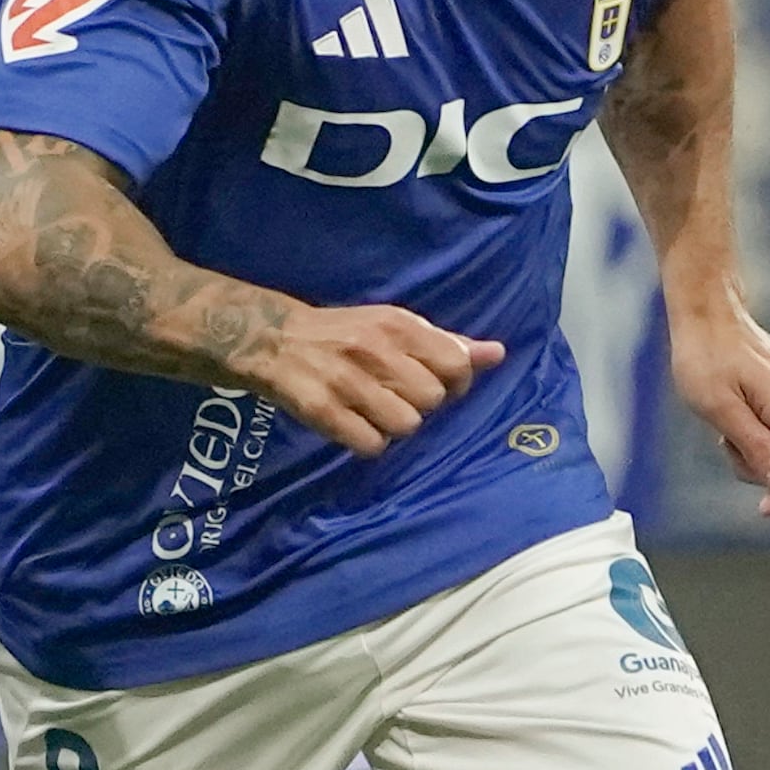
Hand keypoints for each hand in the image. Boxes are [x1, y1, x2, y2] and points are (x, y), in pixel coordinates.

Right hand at [241, 302, 497, 454]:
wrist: (271, 339)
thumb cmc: (344, 334)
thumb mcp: (393, 326)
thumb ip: (446, 343)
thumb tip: (497, 354)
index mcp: (397, 325)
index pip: (456, 365)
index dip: (454, 385)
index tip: (435, 386)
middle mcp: (374, 349)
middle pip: (432, 400)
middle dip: (419, 405)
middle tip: (394, 397)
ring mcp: (346, 380)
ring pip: (405, 425)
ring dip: (393, 426)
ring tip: (373, 412)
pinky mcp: (322, 409)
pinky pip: (371, 445)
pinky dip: (368, 442)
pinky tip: (354, 425)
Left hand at [670, 295, 769, 513]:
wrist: (709, 315)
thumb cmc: (705, 357)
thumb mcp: (718, 407)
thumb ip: (755, 446)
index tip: (761, 510)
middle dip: (760, 468)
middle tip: (723, 442)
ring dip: (754, 453)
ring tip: (725, 424)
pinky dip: (756, 439)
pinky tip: (736, 416)